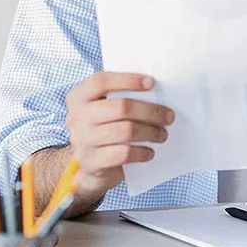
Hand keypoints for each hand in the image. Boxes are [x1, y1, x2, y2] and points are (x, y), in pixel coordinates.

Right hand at [65, 72, 174, 200]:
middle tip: (168, 116)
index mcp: (78, 98)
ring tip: (162, 134)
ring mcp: (83, 141)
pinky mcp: (92, 162)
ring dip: (151, 132)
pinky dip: (142, 152)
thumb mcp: (102, 110)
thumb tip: (156, 91)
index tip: (151, 83)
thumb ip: (119, 97)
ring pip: (126, 131)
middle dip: (150, 111)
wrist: (86, 167)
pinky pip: (124, 153)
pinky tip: (150, 152)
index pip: (101, 81)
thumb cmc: (102, 129)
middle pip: (121, 107)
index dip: (127, 80)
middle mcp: (77, 117)